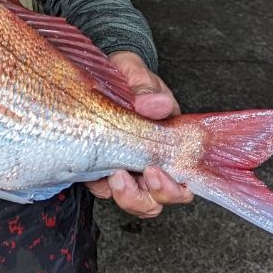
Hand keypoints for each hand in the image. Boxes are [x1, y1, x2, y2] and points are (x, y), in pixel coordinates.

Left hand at [85, 50, 192, 216]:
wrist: (105, 71)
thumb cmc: (127, 74)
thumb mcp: (137, 74)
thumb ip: (145, 88)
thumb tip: (156, 105)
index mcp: (168, 142)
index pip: (181, 180)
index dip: (172, 188)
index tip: (154, 171)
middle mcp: (149, 160)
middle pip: (155, 200)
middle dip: (143, 197)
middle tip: (125, 176)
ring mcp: (125, 165)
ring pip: (132, 200)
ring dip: (124, 195)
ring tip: (112, 175)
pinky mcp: (100, 165)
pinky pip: (102, 188)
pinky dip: (99, 186)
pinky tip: (90, 170)